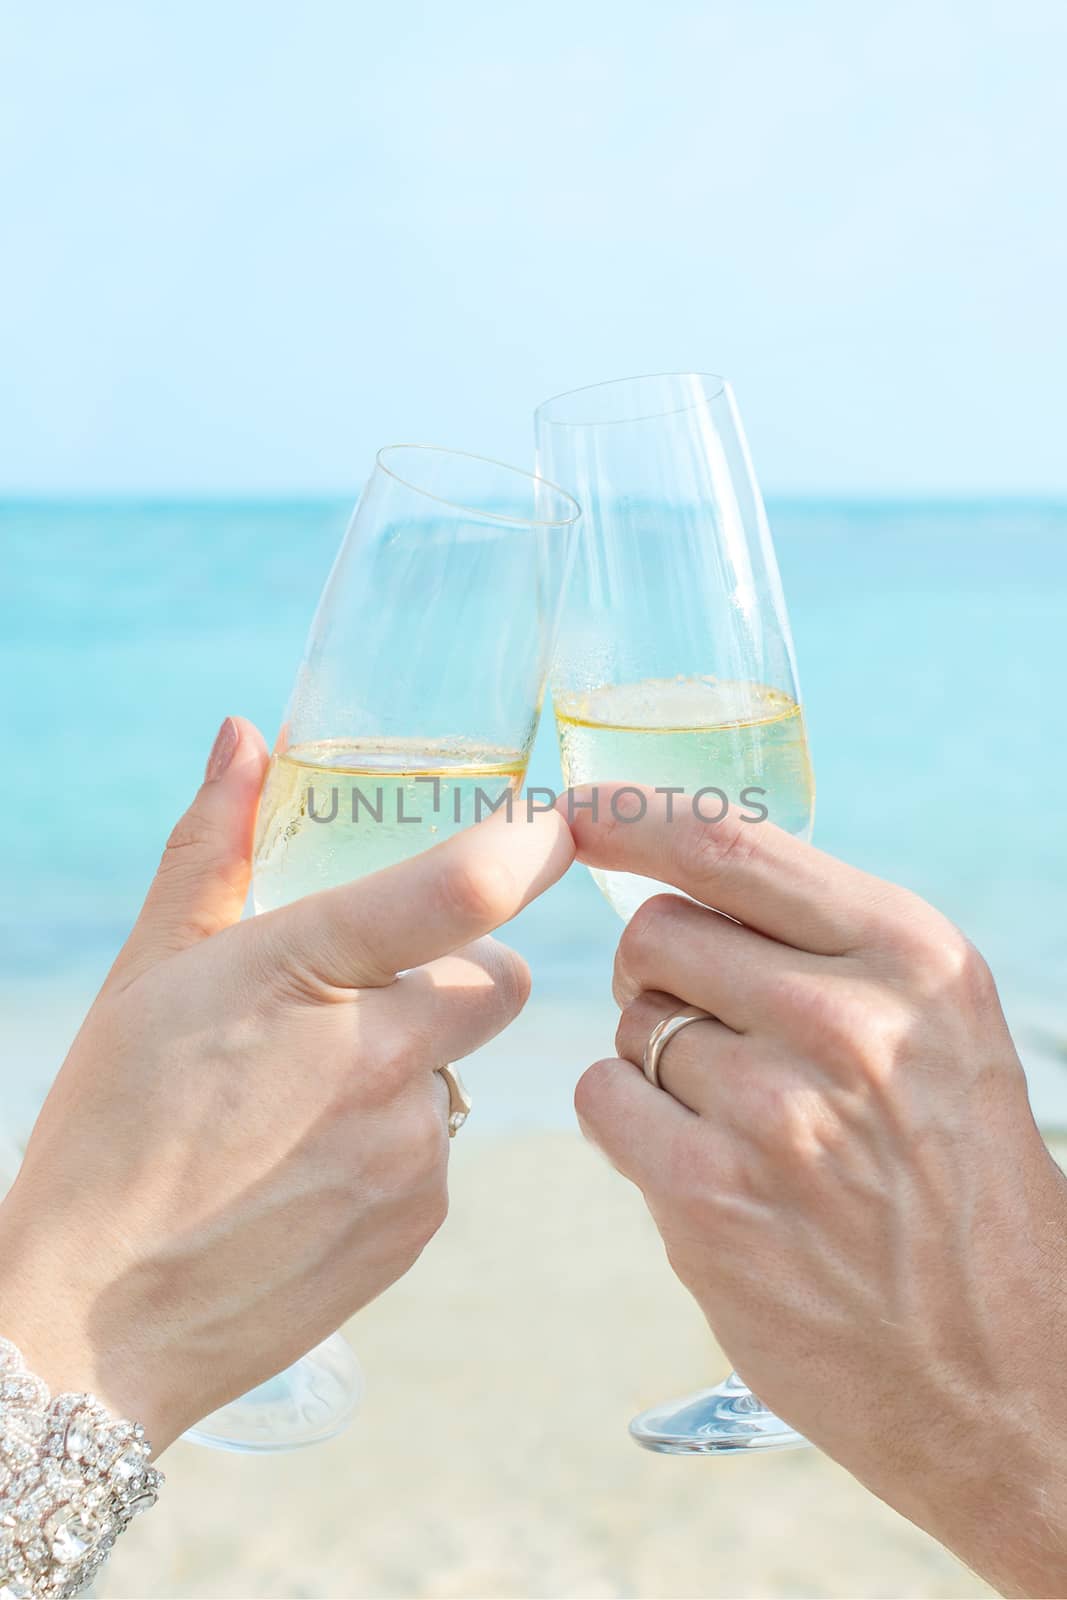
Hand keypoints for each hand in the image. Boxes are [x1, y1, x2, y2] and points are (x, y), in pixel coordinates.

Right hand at [0, 719, 572, 1451]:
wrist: (90, 1322)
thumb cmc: (107, 1130)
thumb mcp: (146, 969)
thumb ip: (213, 845)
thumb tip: (243, 739)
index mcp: (308, 972)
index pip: (464, 888)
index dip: (529, 841)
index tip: (555, 819)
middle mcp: (379, 1058)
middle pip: (500, 979)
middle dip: (458, 972)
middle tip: (368, 994)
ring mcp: (408, 1149)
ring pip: (460, 1068)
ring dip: (412, 1065)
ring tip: (301, 1104)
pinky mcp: (418, 1222)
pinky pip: (438, 1150)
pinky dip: (394, 1143)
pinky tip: (308, 1170)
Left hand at [565, 784, 1066, 1598]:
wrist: (1002, 1370)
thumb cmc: (957, 1183)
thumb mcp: (936, 1026)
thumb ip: (824, 944)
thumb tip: (677, 871)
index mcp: (911, 955)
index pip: (732, 843)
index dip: (636, 815)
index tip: (582, 807)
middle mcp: (848, 1019)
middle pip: (659, 930)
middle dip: (663, 972)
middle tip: (715, 1032)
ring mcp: (777, 1112)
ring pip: (630, 1020)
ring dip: (656, 1058)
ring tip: (742, 1121)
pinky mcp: (713, 1199)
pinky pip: (604, 1098)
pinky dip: (630, 1121)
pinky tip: (700, 1163)